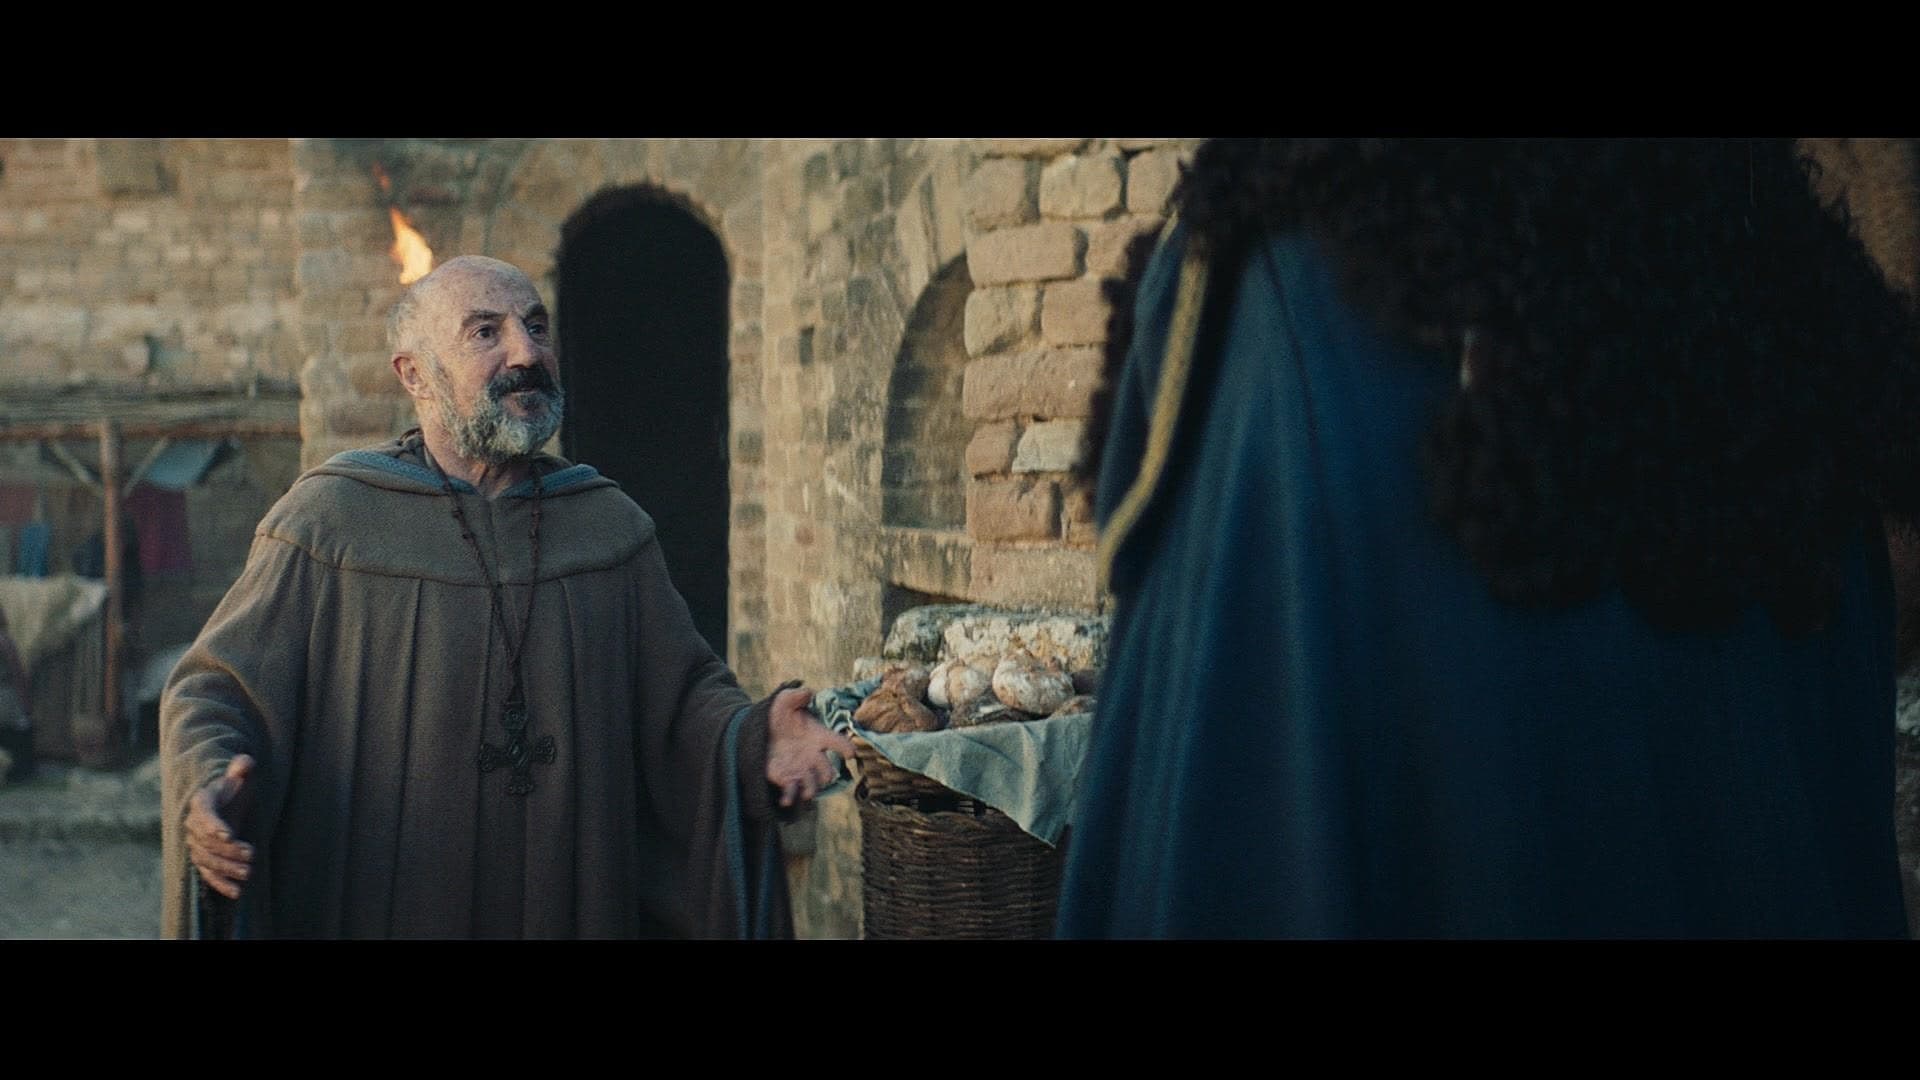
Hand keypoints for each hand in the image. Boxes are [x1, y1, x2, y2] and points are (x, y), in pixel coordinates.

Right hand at [185, 754, 256, 900]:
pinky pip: (207, 874)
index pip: (204, 814)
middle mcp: (194, 825)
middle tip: (251, 854)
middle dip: (228, 850)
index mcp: (202, 802)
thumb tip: (246, 762)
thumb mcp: (239, 775)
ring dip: (226, 868)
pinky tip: (236, 893)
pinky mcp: (204, 858)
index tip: (229, 834)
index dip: (214, 824)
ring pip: (207, 860)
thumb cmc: (233, 787)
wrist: (224, 802)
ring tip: (248, 872)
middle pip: (207, 842)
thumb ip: (241, 768)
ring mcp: (197, 844)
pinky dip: (220, 884)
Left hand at [764, 686, 855, 809]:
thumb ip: (796, 696)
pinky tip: (785, 800)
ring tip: (807, 792)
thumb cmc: (778, 714)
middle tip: (825, 775)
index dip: (846, 748)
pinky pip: (792, 792)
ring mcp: (801, 769)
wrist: (761, 730)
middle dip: (827, 774)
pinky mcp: (786, 778)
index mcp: (818, 737)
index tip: (850, 753)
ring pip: (814, 785)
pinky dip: (790, 798)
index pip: (838, 743)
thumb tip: (808, 692)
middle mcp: (814, 756)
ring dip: (812, 789)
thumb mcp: (784, 701)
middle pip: (828, 771)